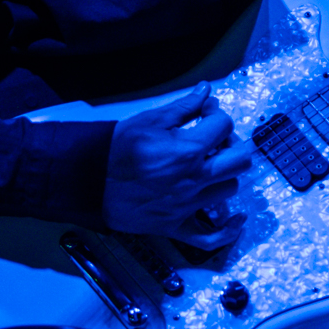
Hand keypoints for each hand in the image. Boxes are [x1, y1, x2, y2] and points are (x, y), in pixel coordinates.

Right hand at [101, 84, 252, 247]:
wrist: (88, 180)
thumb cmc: (116, 149)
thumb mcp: (151, 119)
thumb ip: (184, 106)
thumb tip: (206, 90)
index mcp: (189, 151)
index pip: (224, 125)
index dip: (216, 114)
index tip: (205, 113)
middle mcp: (193, 179)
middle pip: (240, 160)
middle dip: (232, 144)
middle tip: (216, 141)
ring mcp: (186, 205)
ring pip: (229, 189)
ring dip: (224, 175)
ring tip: (210, 167)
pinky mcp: (175, 225)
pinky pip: (211, 237)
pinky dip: (228, 230)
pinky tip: (236, 218)